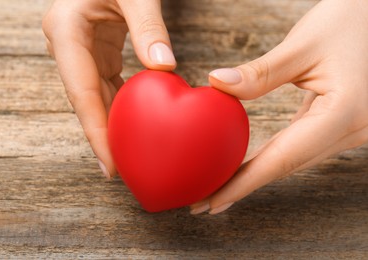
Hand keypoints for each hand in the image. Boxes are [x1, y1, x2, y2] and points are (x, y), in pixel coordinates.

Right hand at [42, 0, 175, 178]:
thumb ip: (149, 26)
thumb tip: (164, 67)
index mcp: (67, 32)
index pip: (82, 93)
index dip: (96, 132)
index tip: (112, 165)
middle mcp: (68, 46)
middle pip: (86, 102)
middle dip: (104, 137)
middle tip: (124, 171)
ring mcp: (81, 50)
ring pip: (96, 98)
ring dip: (113, 126)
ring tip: (131, 156)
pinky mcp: (97, 52)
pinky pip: (107, 87)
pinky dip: (121, 107)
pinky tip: (135, 126)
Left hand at [190, 0, 367, 214]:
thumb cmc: (349, 21)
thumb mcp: (304, 44)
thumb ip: (260, 72)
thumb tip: (216, 84)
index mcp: (345, 112)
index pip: (283, 158)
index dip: (245, 183)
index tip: (212, 202)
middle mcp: (353, 130)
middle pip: (287, 166)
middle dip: (243, 185)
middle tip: (204, 201)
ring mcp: (350, 130)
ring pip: (293, 161)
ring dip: (255, 175)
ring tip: (219, 188)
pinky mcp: (340, 124)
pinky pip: (299, 147)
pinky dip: (271, 158)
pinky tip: (248, 165)